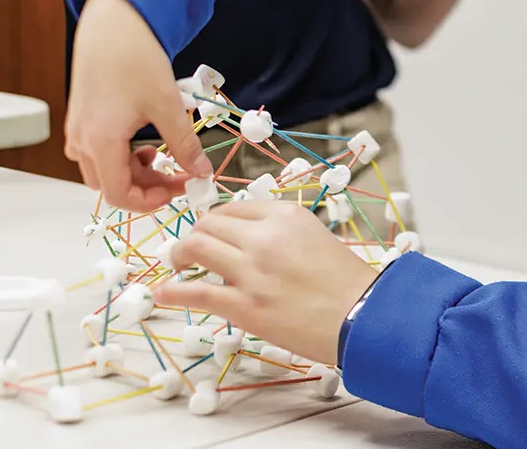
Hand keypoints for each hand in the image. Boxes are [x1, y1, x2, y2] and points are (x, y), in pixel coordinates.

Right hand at [66, 0, 211, 209]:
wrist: (113, 19)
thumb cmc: (135, 57)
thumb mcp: (167, 105)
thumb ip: (184, 144)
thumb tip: (201, 171)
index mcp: (99, 142)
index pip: (119, 195)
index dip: (150, 201)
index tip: (177, 190)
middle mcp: (81, 139)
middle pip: (109, 184)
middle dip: (143, 186)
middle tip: (175, 173)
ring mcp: (78, 127)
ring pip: (101, 168)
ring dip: (131, 170)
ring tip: (160, 152)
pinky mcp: (81, 114)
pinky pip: (96, 149)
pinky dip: (119, 153)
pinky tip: (141, 136)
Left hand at [152, 200, 377, 363]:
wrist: (362, 317)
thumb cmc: (346, 281)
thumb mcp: (314, 236)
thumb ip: (278, 231)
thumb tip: (244, 236)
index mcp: (283, 215)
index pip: (231, 209)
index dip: (214, 221)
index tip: (209, 231)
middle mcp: (263, 237)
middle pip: (208, 224)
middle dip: (194, 235)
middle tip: (189, 249)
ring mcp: (251, 272)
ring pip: (196, 248)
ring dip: (179, 255)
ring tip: (176, 264)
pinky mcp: (244, 306)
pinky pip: (197, 293)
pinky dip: (174, 291)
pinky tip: (164, 292)